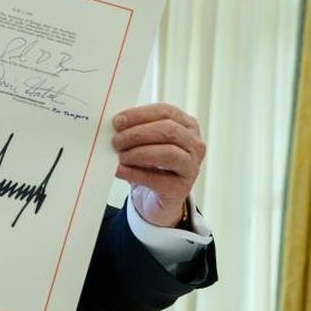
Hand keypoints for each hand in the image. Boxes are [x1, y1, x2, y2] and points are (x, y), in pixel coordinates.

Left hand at [111, 103, 205, 227]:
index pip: (165, 112)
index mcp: (186, 126)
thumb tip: (115, 125)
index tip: (118, 121)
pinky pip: (158, 179)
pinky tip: (120, 171)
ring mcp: (191, 167)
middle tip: (116, 141)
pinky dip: (135, 174)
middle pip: (168, 130)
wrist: (154, 198)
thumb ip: (135, 131)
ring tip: (120, 156)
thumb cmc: (150, 165)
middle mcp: (194, 145)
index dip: (140, 115)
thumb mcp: (145, 143)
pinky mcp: (181, 189)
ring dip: (139, 153)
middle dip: (138, 134)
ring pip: (168, 153)